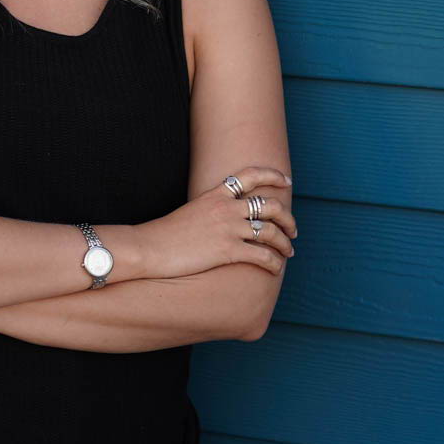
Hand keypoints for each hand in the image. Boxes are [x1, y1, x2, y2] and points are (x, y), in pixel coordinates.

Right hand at [136, 166, 296, 278]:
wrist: (150, 247)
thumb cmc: (165, 234)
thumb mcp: (191, 213)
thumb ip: (211, 211)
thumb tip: (225, 219)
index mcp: (216, 194)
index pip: (250, 175)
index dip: (272, 175)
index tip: (286, 181)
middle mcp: (226, 208)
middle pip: (270, 205)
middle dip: (288, 217)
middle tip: (293, 229)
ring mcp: (228, 229)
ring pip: (271, 231)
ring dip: (285, 243)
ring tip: (288, 252)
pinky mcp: (228, 250)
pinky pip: (262, 255)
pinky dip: (274, 262)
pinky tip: (276, 268)